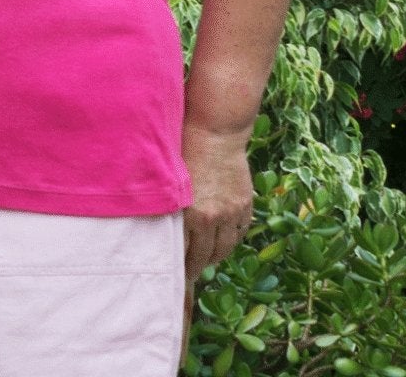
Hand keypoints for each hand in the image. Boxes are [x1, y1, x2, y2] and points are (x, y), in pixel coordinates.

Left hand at [181, 122, 255, 279]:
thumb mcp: (170, 180)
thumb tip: (160, 229)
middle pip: (206, 254)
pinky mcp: (245, 204)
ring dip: (215, 256)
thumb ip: (169, 207)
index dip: (181, 265)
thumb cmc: (183, 149)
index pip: (185, 252)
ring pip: (225, 247)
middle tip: (190, 272)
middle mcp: (213, 217)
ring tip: (206, 259)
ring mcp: (232, 212)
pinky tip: (222, 241)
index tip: (176, 275)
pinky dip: (231, 239)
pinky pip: (240, 232)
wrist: (215, 132)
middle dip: (197, 265)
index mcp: (191, 213)